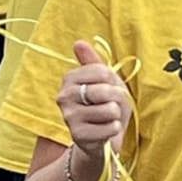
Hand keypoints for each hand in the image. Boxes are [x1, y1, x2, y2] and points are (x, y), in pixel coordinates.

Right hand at [53, 38, 128, 152]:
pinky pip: (111, 127)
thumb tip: (78, 42)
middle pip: (105, 91)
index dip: (113, 81)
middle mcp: (63, 96)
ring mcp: (69, 117)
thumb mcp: (104, 81)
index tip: (108, 87)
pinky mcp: (78, 136)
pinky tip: (105, 131)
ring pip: (110, 110)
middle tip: (111, 105)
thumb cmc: (104, 105)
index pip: (102, 71)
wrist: (101, 138)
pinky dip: (114, 130)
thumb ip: (93, 61)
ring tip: (106, 119)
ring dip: (115, 116)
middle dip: (117, 99)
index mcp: (69, 78)